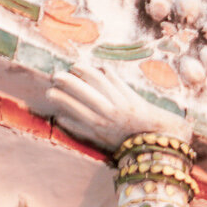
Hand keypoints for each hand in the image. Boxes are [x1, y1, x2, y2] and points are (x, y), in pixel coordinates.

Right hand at [38, 67, 187, 152]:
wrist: (156, 135)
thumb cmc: (125, 138)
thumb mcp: (100, 140)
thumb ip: (80, 129)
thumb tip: (58, 118)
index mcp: (99, 125)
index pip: (75, 108)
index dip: (61, 99)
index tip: (49, 92)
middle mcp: (109, 112)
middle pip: (85, 92)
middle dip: (68, 81)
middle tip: (56, 75)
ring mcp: (121, 102)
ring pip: (99, 81)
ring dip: (85, 71)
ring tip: (75, 67)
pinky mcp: (131, 94)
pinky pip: (115, 78)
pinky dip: (104, 71)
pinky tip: (98, 69)